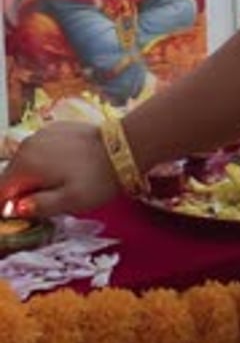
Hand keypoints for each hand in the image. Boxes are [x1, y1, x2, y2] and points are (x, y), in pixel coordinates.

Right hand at [0, 122, 119, 217]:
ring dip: (33, 175)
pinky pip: (41, 148)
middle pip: (12, 174)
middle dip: (21, 190)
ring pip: (27, 160)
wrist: (123, 146)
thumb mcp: (69, 202)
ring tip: (56, 185)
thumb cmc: (96, 179)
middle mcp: (27, 144)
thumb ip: (38, 206)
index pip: (1, 190)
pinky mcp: (55, 127)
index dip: (6, 206)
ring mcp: (41, 132)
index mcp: (26, 164)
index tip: (20, 215)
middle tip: (43, 203)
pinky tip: (65, 167)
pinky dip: (45, 160)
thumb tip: (15, 208)